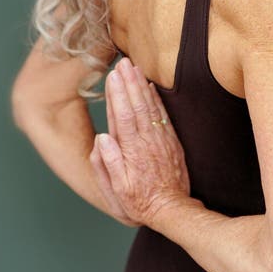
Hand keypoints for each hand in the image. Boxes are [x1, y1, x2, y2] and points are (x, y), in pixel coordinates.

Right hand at [89, 57, 190, 227]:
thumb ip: (108, 163)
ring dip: (142, 86)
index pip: (122, 116)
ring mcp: (160, 139)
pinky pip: (162, 115)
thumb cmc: (139, 201)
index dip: (117, 95)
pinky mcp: (170, 141)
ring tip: (135, 67)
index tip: (112, 76)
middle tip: (123, 63)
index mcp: (131, 151)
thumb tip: (101, 138)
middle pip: (137, 105)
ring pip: (150, 107)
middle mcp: (146, 141)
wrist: (171, 208)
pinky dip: (156, 99)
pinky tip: (150, 87)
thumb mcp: (118, 189)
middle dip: (129, 82)